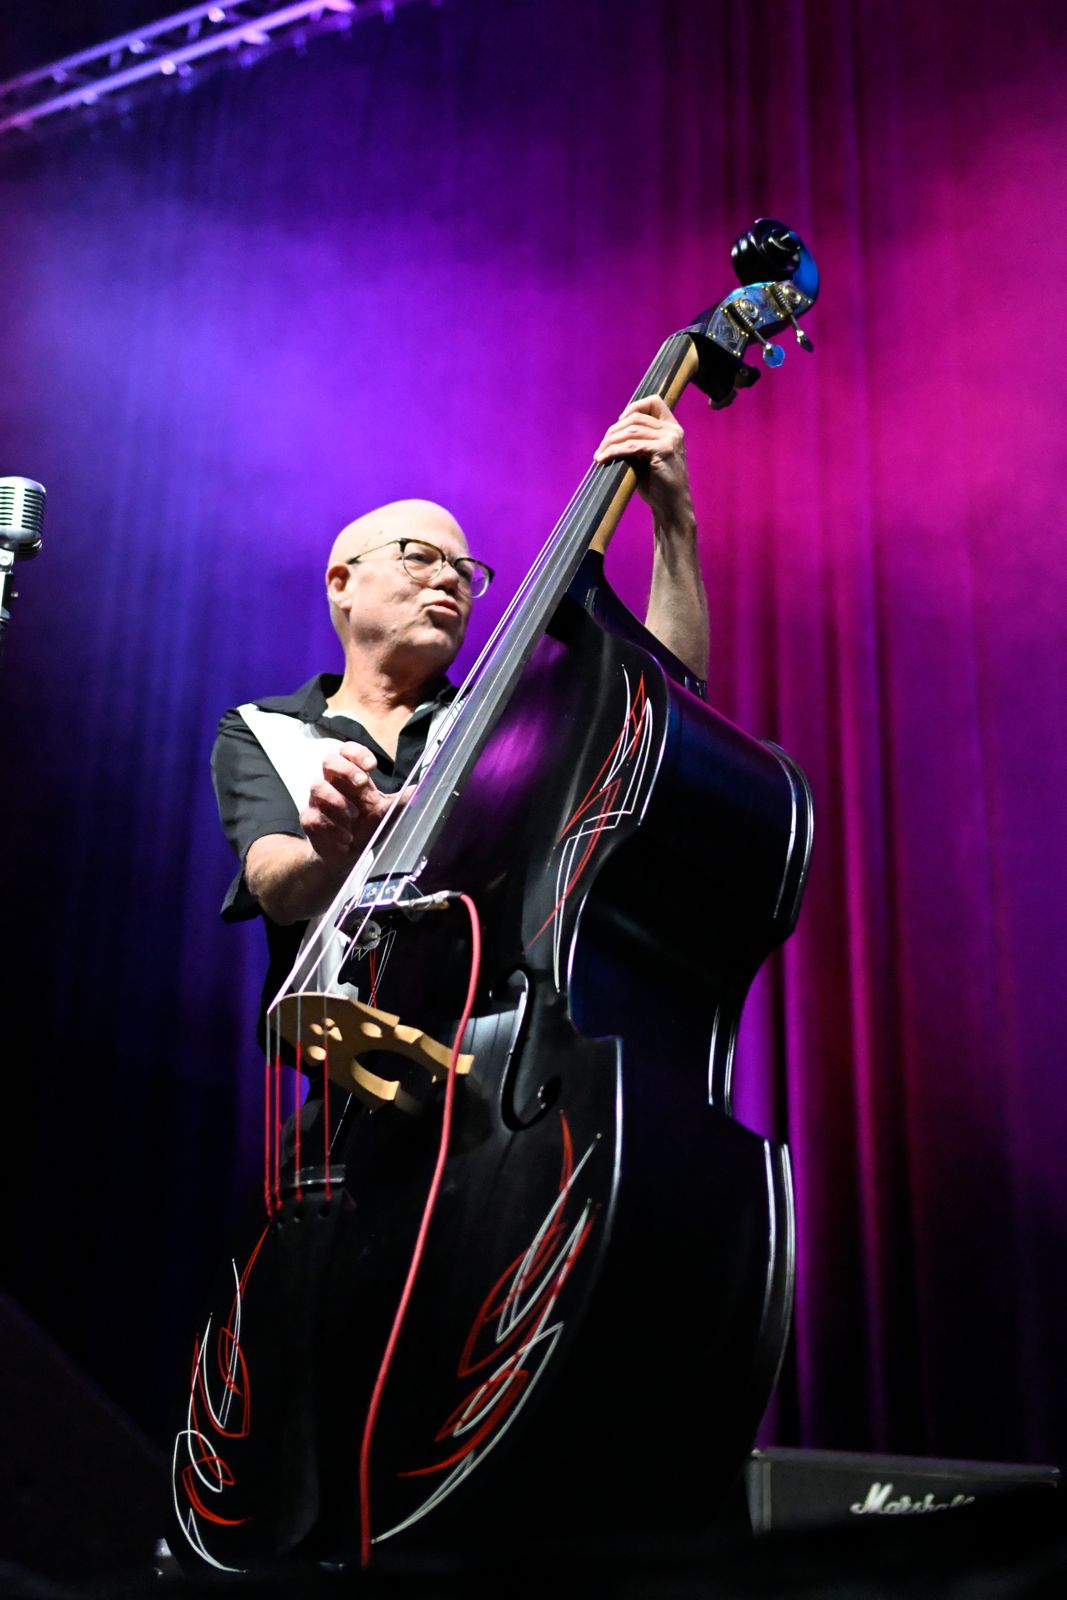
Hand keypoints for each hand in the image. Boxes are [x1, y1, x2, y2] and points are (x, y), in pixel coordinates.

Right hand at [300, 743, 398, 865]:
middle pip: (329, 761)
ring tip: (354, 818)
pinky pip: (314, 818)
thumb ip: (401, 801)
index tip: (372, 766)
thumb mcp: (386, 813)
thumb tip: (422, 789)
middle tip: (362, 783)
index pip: (347, 751)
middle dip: (346, 769)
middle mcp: (332, 783)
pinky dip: (332, 829)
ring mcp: (318, 800)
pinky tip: (346, 839)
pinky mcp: (310, 820)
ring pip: (318, 787)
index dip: (357, 753)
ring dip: (338, 802)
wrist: (346, 853)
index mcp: (351, 776)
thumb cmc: (366, 826)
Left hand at [593, 394, 694, 531]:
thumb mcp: (646, 458)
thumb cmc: (658, 485)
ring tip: (599, 454)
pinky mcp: (663, 451)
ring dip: (610, 442)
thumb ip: (635, 442)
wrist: (671, 506)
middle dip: (614, 431)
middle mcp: (673, 430)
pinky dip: (614, 451)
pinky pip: (632, 446)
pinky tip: (603, 459)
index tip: (618, 423)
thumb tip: (611, 435)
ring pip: (632, 431)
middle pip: (636, 418)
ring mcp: (670, 439)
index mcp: (671, 428)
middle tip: (601, 447)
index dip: (633, 407)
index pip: (653, 402)